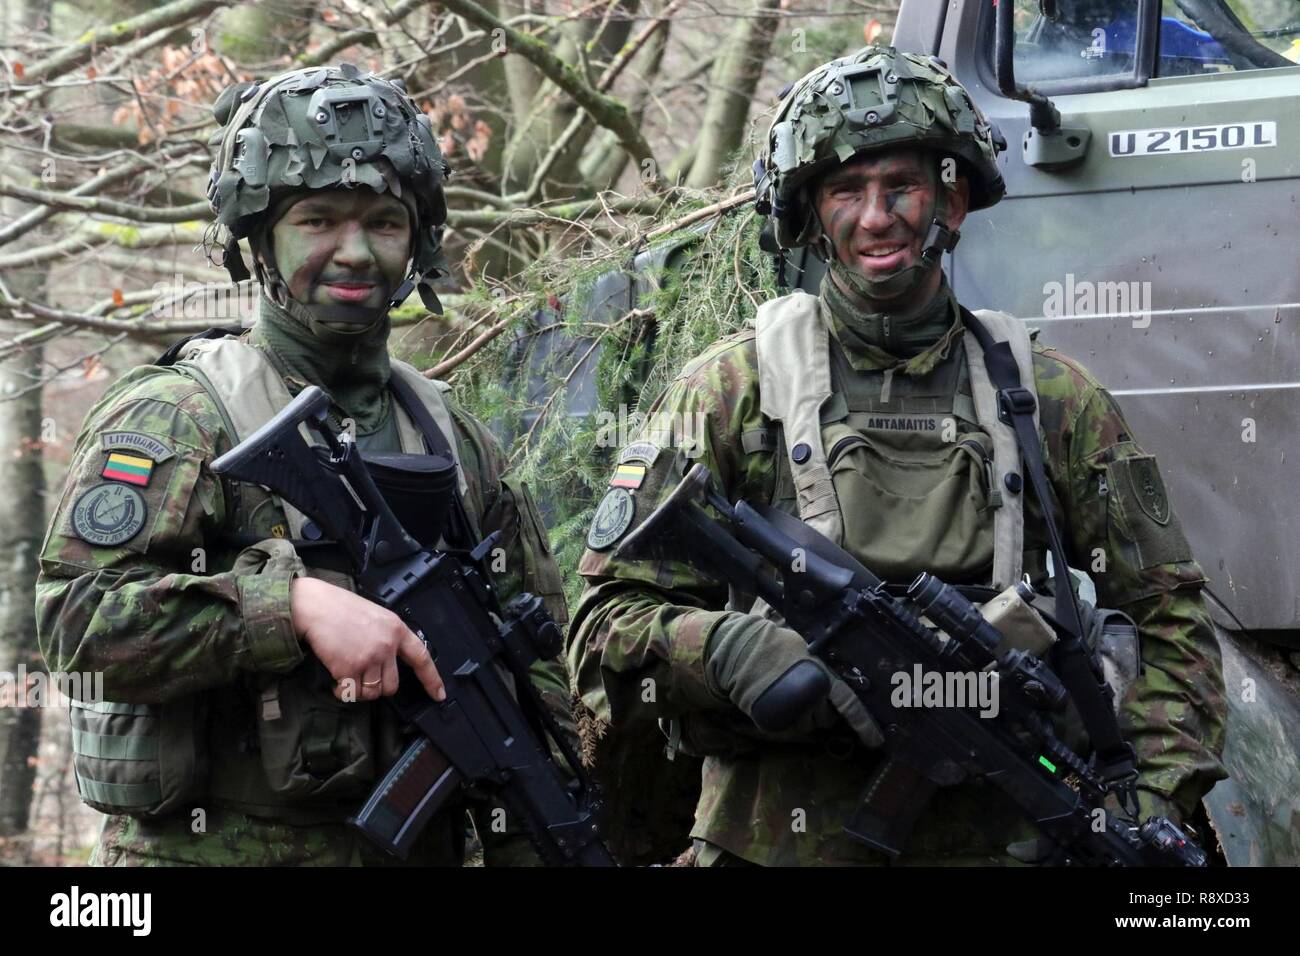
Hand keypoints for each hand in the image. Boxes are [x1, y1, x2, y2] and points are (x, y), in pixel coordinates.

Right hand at [289, 577, 444, 703]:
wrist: (315, 606)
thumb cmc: (341, 608)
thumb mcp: (376, 615)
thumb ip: (388, 636)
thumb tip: (391, 660)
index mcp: (396, 629)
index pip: (421, 658)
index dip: (431, 679)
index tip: (439, 695)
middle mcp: (386, 645)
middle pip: (392, 685)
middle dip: (378, 686)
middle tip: (363, 675)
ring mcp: (368, 658)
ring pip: (372, 693)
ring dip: (360, 690)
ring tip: (349, 675)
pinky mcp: (348, 669)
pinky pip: (351, 694)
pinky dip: (342, 692)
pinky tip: (337, 681)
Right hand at [705, 614, 882, 747]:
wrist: (741, 651)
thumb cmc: (776, 645)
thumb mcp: (808, 649)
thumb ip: (826, 666)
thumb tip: (844, 681)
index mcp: (824, 675)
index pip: (851, 705)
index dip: (865, 725)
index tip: (876, 741)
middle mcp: (812, 695)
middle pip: (827, 718)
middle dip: (823, 711)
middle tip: (809, 694)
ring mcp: (793, 709)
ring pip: (809, 725)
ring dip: (805, 716)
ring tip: (791, 695)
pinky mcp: (776, 720)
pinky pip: (790, 728)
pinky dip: (789, 720)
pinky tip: (781, 703)